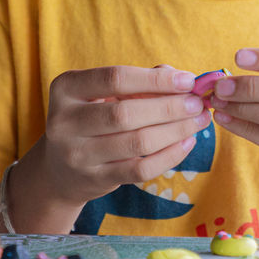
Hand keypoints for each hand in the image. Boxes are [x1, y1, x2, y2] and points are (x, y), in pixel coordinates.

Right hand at [39, 65, 211, 207]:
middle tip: (198, 103)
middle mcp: (64, 121)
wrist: (60, 169)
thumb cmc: (92, 119)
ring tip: (199, 121)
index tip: (188, 80)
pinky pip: (140, 169)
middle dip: (170, 107)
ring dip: (175, 130)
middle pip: (126, 113)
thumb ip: (139, 81)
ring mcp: (76, 154)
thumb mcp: (103, 93)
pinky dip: (169, 156)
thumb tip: (181, 78)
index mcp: (66, 88)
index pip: (115, 78)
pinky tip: (187, 142)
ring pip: (137, 142)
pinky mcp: (93, 180)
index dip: (155, 79)